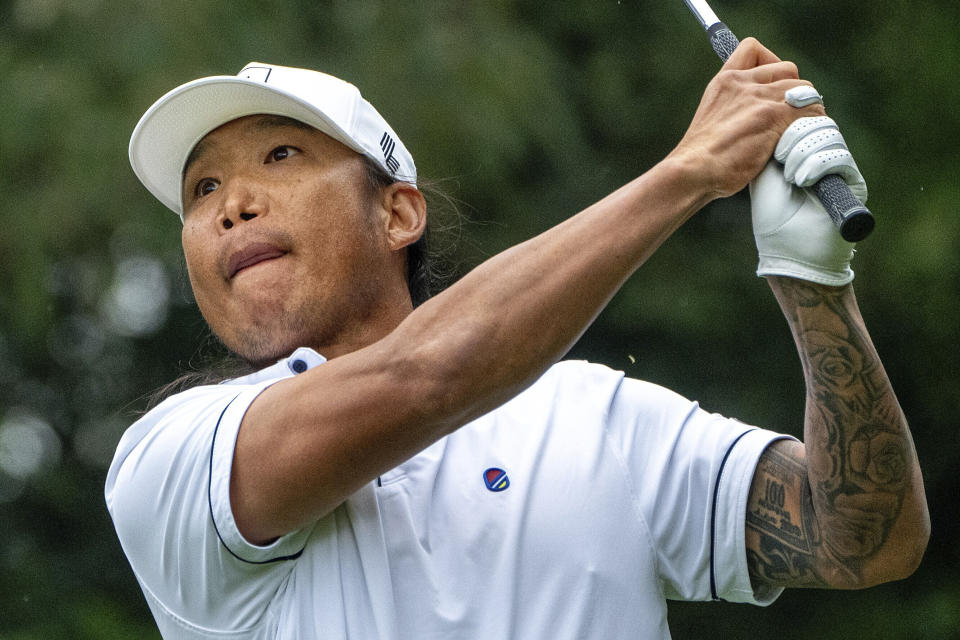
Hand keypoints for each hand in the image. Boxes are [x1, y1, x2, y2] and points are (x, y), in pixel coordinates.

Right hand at [668, 38, 825, 200]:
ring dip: (807, 109)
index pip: (752, 48)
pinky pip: (810, 110)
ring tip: (797, 130)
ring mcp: (759, 98)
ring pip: (805, 89)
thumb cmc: (701, 157)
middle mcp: (742, 83)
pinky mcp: (773, 116)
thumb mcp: (712, 119)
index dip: (771, 62)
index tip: (772, 84)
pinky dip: (813, 124)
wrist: (693, 171)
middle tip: (789, 115)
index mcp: (725, 81)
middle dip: (794, 91)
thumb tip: (757, 116)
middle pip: (788, 69)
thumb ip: (734, 107)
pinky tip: (802, 139)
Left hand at [750, 117, 866, 285]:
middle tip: (780, 157)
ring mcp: (839, 167)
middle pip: (817, 120)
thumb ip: (772, 142)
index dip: (789, 118)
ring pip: (829, 135)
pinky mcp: (853, 182)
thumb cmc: (772, 217)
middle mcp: (822, 154)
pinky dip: (819, 164)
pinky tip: (803, 180)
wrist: (787, 251)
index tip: (771, 136)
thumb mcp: (764, 172)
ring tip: (791, 177)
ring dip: (804, 153)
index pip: (802, 117)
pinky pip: (841, 157)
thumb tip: (777, 110)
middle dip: (795, 135)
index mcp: (801, 150)